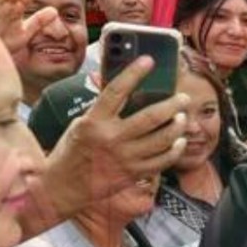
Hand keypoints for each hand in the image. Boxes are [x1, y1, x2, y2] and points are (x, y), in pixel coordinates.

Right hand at [24, 56, 188, 233]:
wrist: (62, 186)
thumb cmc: (72, 150)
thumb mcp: (81, 124)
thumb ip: (102, 108)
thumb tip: (122, 85)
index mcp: (94, 121)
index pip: (116, 91)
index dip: (134, 73)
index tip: (149, 60)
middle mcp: (111, 138)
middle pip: (150, 117)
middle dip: (173, 105)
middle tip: (183, 98)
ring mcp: (124, 158)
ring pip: (162, 139)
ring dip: (177, 125)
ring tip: (182, 117)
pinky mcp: (133, 174)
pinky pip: (162, 160)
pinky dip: (175, 149)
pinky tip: (178, 140)